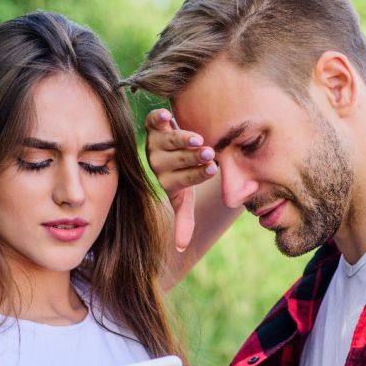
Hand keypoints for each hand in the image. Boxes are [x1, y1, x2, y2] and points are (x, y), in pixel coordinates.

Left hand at [144, 109, 216, 250]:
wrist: (176, 146)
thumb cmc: (186, 173)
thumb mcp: (185, 196)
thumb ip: (183, 218)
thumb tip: (180, 249)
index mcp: (165, 181)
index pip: (181, 180)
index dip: (196, 175)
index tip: (213, 170)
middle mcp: (157, 162)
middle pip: (175, 160)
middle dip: (192, 158)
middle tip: (209, 154)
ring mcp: (154, 142)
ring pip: (167, 141)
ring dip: (182, 140)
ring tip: (198, 139)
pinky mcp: (154, 124)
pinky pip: (153, 120)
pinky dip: (159, 118)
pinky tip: (167, 116)